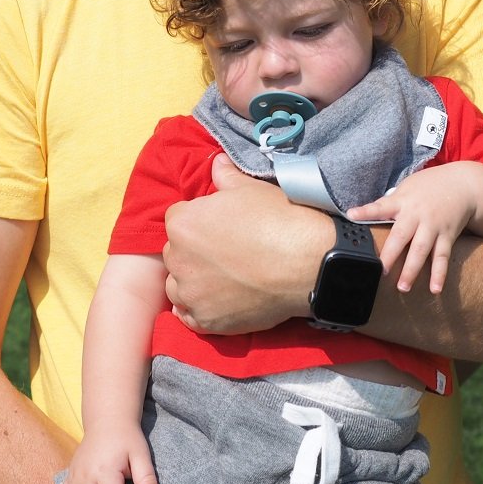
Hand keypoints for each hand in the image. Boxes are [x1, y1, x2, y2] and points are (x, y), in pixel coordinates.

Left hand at [162, 154, 329, 334]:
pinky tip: (218, 301)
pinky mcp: (205, 320)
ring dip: (193, 281)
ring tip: (223, 278)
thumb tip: (216, 163)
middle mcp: (177, 258)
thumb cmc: (277, 219)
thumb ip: (225, 176)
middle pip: (176, 252)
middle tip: (226, 251)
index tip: (220, 226)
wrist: (306, 263)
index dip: (199, 221)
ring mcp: (190, 292)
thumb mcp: (250, 188)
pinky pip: (189, 315)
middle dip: (194, 250)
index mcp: (182, 222)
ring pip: (179, 285)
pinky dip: (199, 308)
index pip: (178, 218)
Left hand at [347, 167, 474, 293]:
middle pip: (401, 236)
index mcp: (403, 201)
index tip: (351, 215)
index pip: (381, 206)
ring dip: (412, 270)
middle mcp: (417, 214)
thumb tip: (367, 215)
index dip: (366, 211)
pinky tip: (435, 289)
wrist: (463, 184)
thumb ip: (390, 203)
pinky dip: (439, 273)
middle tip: (380, 271)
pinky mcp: (448, 235)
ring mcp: (433, 226)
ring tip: (403, 287)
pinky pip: (442, 256)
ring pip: (421, 250)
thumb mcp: (407, 188)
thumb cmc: (429, 186)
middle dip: (390, 254)